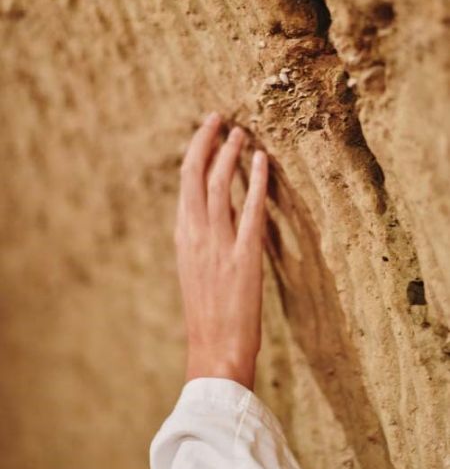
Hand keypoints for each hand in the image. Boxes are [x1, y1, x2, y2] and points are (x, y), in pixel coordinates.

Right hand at [175, 112, 267, 389]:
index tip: (205, 133)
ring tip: (241, 132)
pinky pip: (251, 210)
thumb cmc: (208, 316)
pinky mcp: (245, 256)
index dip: (195, 153)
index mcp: (183, 238)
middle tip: (219, 117)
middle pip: (196, 175)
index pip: (184, 184)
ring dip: (230, 154)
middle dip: (207, 141)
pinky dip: (256, 182)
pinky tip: (262, 161)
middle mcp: (196, 235)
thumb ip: (201, 241)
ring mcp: (219, 244)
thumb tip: (212, 215)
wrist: (215, 351)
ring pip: (219, 186)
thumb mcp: (195, 271)